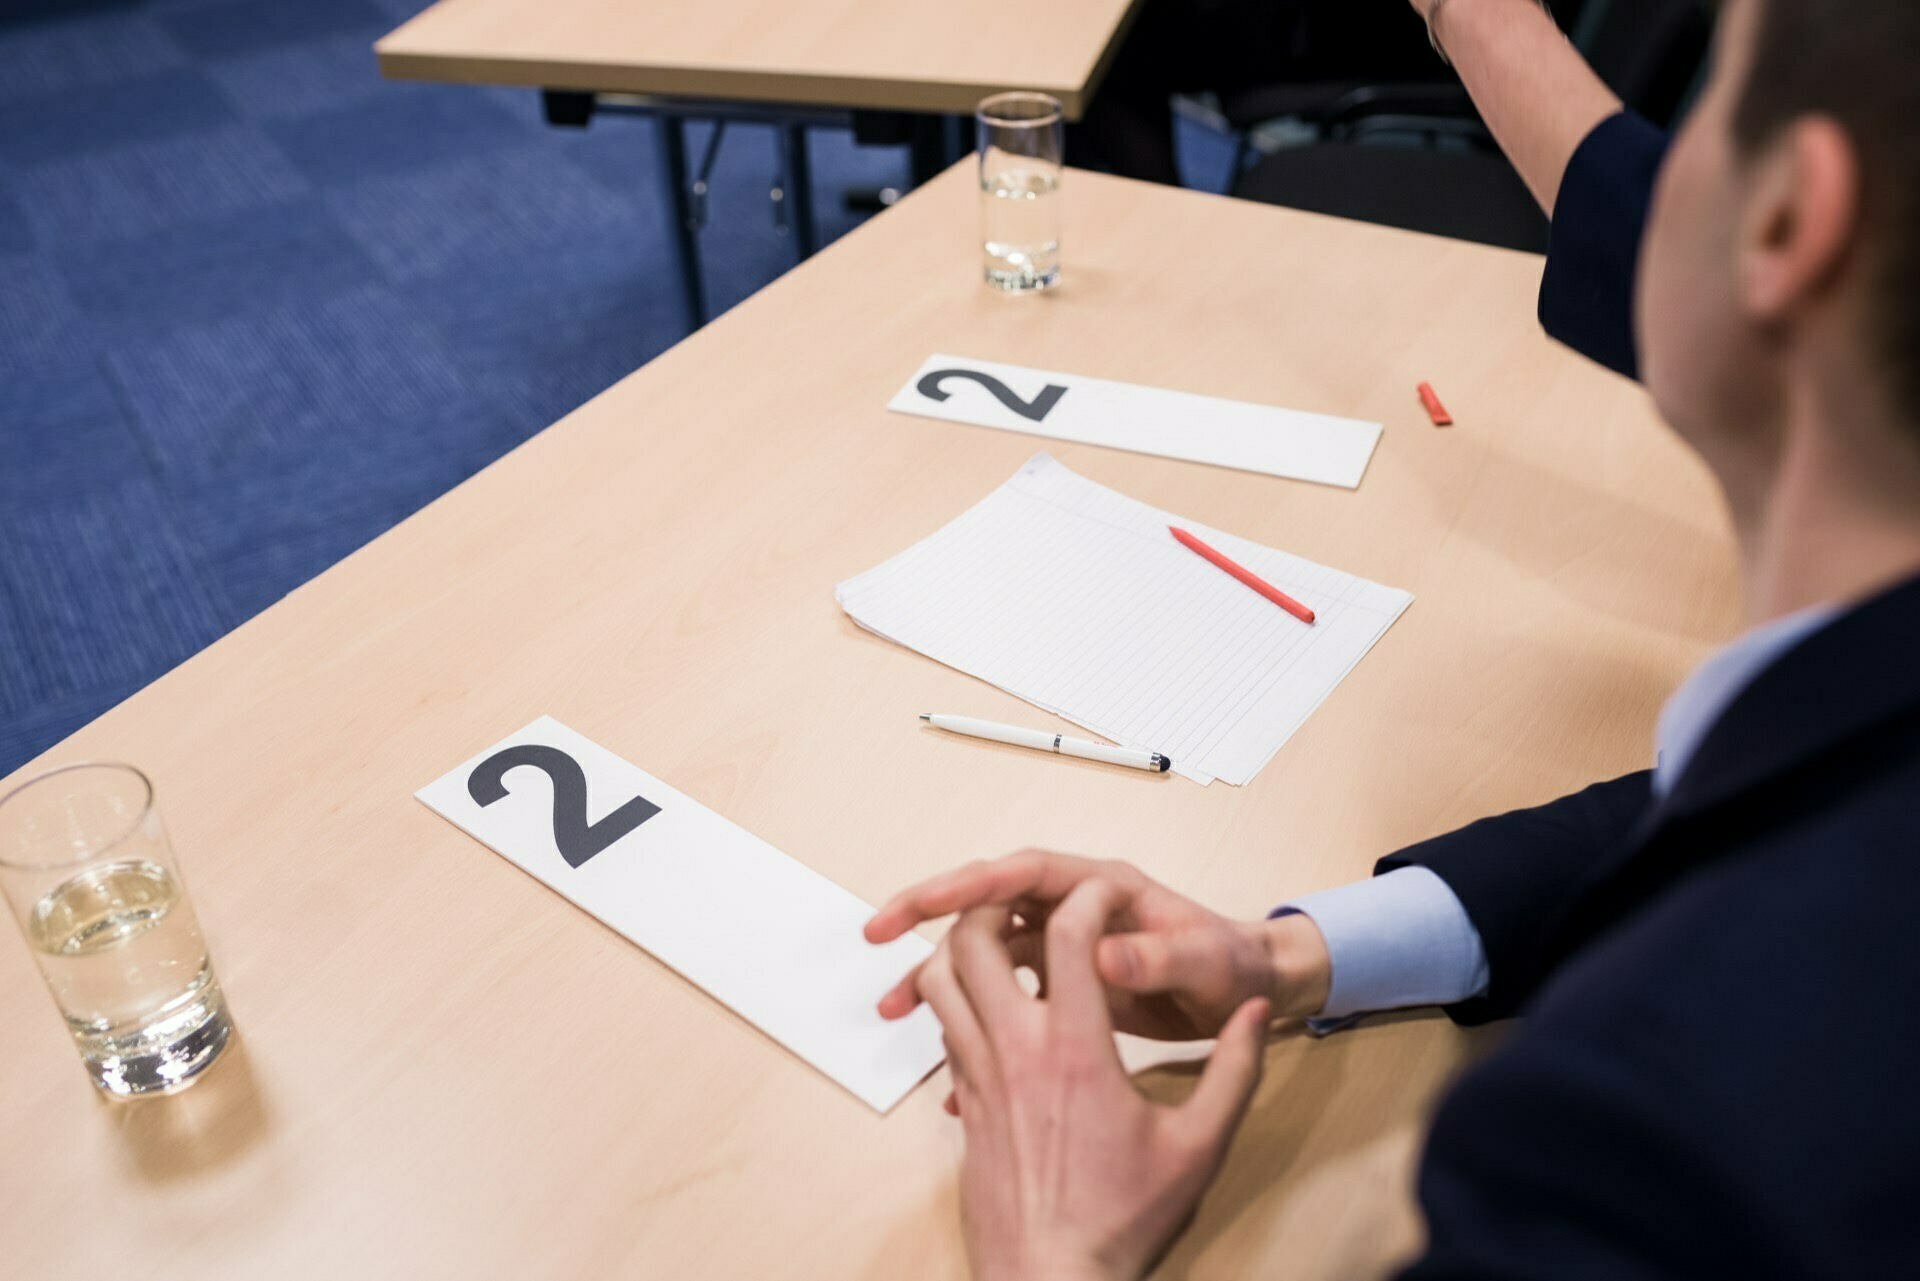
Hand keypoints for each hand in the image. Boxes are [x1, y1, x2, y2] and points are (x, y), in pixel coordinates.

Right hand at [867, 850, 1328, 1044]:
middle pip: (986, 899)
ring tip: (891, 1007)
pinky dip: (970, 1013)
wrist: (1255, 991)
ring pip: (986, 948)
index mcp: (1102, 887)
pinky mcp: (1063, 979)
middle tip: (876, 936)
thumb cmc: (1235, 969)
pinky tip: (943, 1051)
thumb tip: (1105, 955)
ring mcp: (1066, 941)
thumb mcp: (1207, 966)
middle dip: (928, 915)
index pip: (1020, 873)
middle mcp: (1075, 906)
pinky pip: (1002, 988)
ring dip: (939, 971)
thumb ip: (1159, 958)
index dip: (967, 884)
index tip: (920, 905)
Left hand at [918, 882, 1271, 1280]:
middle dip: (996, 906)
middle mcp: (1015, 1051)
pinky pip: (943, 1029)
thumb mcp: (1199, 1145)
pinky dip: (956, 1000)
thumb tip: (1256, 1012)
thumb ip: (1235, 1070)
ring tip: (998, 944)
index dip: (1089, 898)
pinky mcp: (962, 1105)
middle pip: (972, 941)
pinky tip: (992, 1008)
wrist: (1051, 1280)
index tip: (1110, 894)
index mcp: (1076, 1049)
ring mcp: (978, 1077)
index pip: (1068, 935)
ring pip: (939, 981)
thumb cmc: (1124, 1218)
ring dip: (960, 949)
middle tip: (1031, 905)